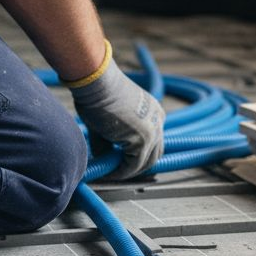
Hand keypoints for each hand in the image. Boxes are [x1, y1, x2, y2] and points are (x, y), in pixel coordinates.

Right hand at [69, 59, 163, 179]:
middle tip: (120, 173)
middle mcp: (158, 121)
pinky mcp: (142, 140)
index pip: (154, 142)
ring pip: (145, 163)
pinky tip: (108, 173)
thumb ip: (111, 141)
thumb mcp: (110, 119)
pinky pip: (133, 165)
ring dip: (129, 172)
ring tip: (112, 174)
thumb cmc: (99, 92)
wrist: (98, 82)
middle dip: (138, 167)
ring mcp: (153, 131)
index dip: (140, 157)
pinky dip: (121, 173)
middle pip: (154, 155)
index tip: (124, 164)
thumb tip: (104, 160)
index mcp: (154, 112)